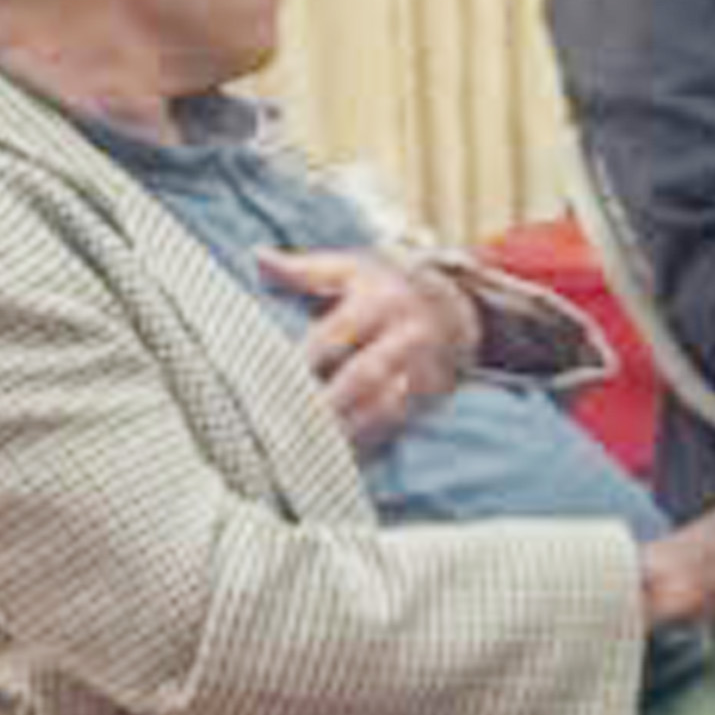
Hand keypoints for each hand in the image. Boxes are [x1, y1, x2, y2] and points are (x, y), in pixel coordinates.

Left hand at [263, 248, 479, 446]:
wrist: (456, 305)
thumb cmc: (385, 287)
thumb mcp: (351, 270)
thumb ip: (304, 270)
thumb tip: (258, 258)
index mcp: (381, 300)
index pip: (336, 334)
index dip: (304, 359)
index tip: (267, 379)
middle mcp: (408, 335)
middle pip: (365, 375)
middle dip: (327, 402)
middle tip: (286, 425)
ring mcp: (425, 369)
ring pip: (385, 406)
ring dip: (348, 429)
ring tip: (307, 449)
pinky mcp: (433, 397)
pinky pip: (399, 425)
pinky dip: (368, 442)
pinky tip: (335, 457)